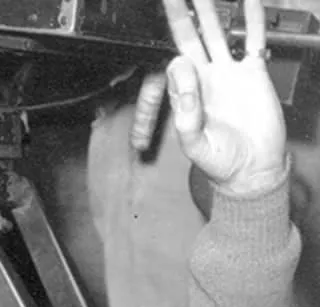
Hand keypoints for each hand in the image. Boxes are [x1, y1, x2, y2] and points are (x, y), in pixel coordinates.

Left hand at [133, 0, 286, 195]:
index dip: (172, 44)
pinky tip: (250, 1)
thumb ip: (185, 111)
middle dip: (183, 12)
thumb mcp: (194, 141)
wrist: (252, 169)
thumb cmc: (219, 160)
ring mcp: (229, 72)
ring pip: (218, 32)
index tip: (172, 24)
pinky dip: (253, 20)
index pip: (174, 57)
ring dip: (213, 9)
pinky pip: (253, 41)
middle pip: (191, 35)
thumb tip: (180, 69)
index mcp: (186, 91)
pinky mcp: (254, 73)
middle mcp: (205, 76)